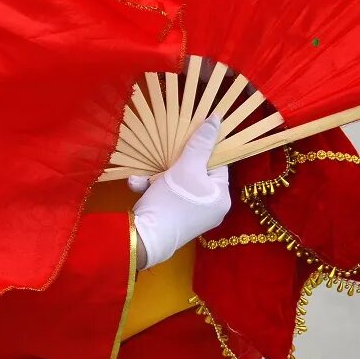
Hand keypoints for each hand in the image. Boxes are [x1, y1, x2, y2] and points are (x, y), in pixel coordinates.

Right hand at [130, 116, 230, 269]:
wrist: (144, 238)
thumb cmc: (171, 201)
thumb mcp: (186, 167)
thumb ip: (201, 144)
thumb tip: (217, 120)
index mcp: (222, 197)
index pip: (218, 164)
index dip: (203, 150)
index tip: (188, 139)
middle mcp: (212, 209)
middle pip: (196, 174)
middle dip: (173, 165)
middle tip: (164, 159)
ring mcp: (193, 217)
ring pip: (178, 185)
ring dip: (158, 177)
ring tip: (142, 178)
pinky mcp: (175, 222)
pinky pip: (168, 198)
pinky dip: (153, 190)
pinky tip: (137, 186)